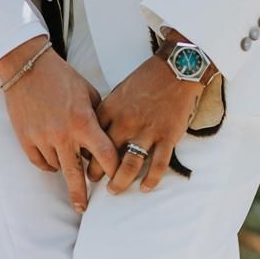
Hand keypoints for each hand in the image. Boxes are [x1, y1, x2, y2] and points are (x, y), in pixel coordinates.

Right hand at [0, 38, 118, 213]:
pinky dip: (48, 163)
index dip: (112, 168)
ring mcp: (42, 138)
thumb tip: (107, 140)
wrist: (27, 66)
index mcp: (83, 122)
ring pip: (57, 167)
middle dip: (81, 194)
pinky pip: (40, 162)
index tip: (116, 178)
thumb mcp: (88, 93)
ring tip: (68, 161)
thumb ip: (99, 118)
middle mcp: (63, 134)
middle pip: (76, 174)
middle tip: (83, 209)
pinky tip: (53, 157)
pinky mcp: (26, 139)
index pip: (104, 154)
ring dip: (65, 167)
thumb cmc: (61, 77)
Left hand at [89, 55, 202, 194]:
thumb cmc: (146, 80)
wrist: (176, 68)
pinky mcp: (167, 137)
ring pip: (129, 165)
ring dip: (120, 182)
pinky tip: (145, 188)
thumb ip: (108, 113)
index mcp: (112, 110)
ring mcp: (148, 131)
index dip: (85, 154)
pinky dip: (151, 179)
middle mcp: (126, 123)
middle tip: (94, 182)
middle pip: (105, 156)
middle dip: (97, 173)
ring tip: (114, 190)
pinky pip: (158, 165)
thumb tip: (95, 134)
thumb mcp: (118, 92)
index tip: (83, 163)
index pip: (91, 139)